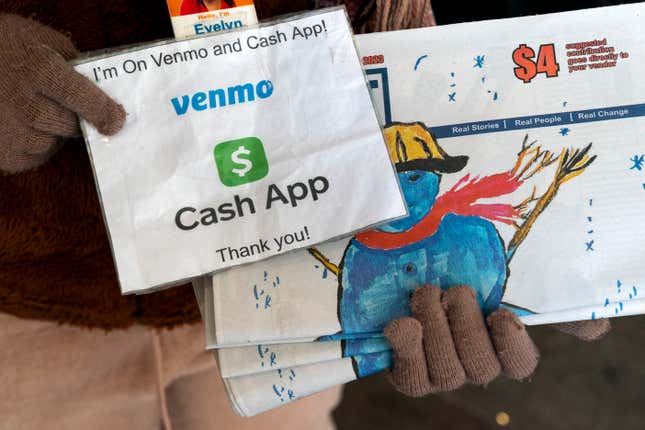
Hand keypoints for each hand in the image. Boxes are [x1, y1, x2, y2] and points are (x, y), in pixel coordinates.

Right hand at [0, 14, 125, 172]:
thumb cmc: (7, 47)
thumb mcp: (42, 40)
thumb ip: (75, 64)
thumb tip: (105, 91)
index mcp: (37, 68)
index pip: (80, 96)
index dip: (103, 111)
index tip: (118, 121)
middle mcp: (22, 103)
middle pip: (69, 125)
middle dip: (75, 119)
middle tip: (65, 106)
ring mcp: (8, 131)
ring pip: (50, 143)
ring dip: (52, 132)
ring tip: (35, 111)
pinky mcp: (2, 154)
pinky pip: (33, 156)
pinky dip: (34, 144)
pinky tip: (21, 125)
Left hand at [384, 285, 609, 396]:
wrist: (404, 271)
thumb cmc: (457, 273)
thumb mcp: (499, 276)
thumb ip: (542, 299)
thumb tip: (597, 328)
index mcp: (498, 345)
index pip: (519, 363)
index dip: (513, 345)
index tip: (501, 314)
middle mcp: (471, 364)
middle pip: (479, 366)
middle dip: (467, 325)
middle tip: (455, 291)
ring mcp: (438, 372)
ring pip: (446, 373)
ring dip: (436, 329)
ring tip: (427, 294)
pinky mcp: (407, 372)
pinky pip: (411, 378)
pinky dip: (407, 349)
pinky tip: (403, 323)